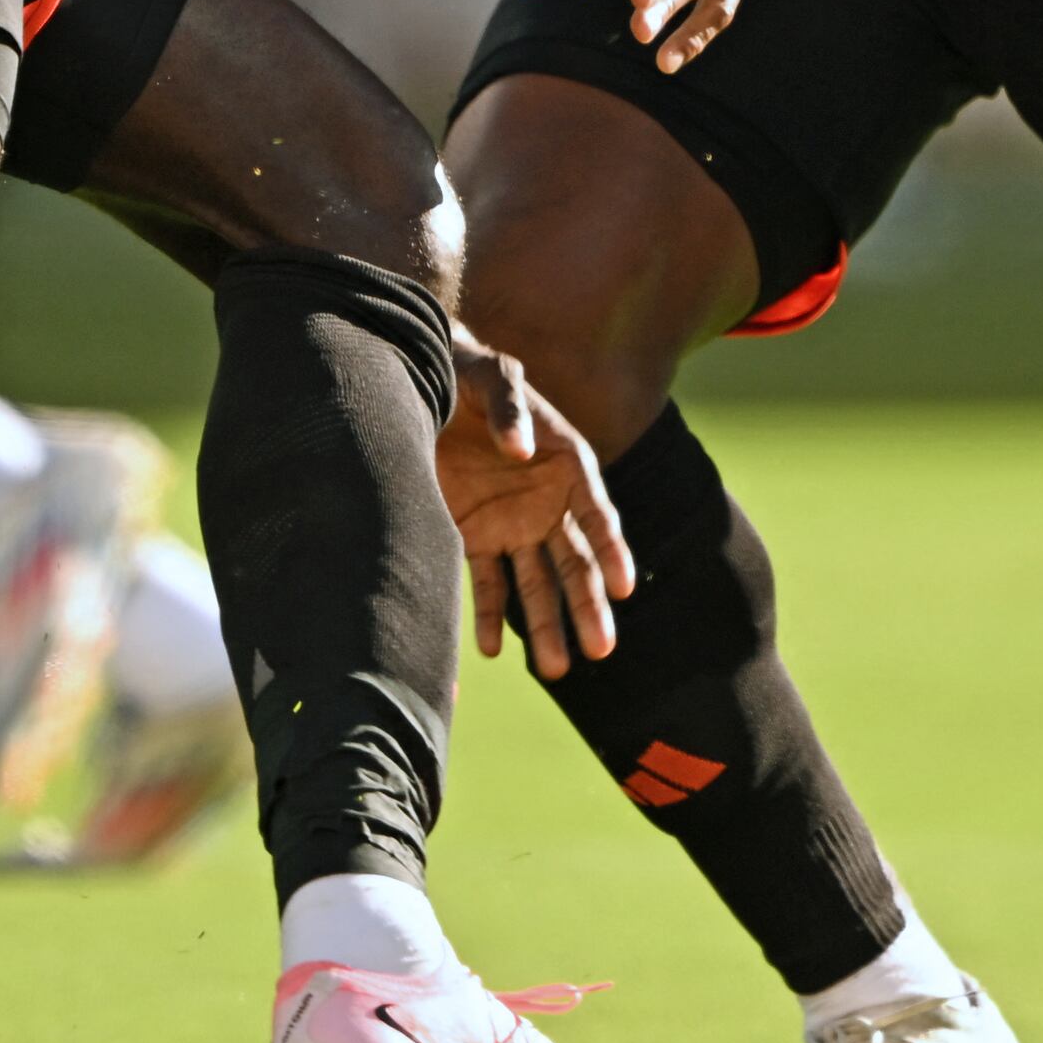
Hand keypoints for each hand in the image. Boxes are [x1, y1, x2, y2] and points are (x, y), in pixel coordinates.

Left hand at [438, 333, 633, 674]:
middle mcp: (547, 502)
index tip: (624, 588)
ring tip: (556, 669)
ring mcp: (513, 523)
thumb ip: (510, 407)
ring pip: (537, 585)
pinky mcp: (475, 535)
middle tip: (601, 649)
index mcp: (568, 464)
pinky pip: (487, 582)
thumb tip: (520, 449)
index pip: (597, 517)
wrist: (418, 382)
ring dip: (547, 626)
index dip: (613, 552)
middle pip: (575, 563)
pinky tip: (491, 648)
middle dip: (588, 607)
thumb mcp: (492, 375)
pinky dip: (489, 615)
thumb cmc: (468, 372)